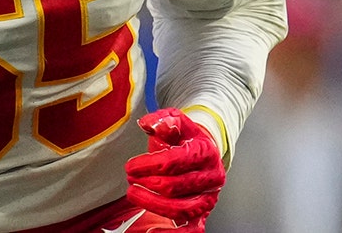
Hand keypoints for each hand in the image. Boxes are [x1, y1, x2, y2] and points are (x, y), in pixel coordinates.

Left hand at [124, 108, 225, 229]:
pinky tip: (153, 232)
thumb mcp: (177, 123)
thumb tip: (148, 123)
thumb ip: (164, 120)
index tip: (130, 166)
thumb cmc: (186, 140)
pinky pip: (191, 230)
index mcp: (205, 152)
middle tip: (130, 179)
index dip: (148, 165)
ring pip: (180, 209)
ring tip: (133, 194)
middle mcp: (210, 177)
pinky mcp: (203, 215)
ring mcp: (208, 198)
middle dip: (147, 184)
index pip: (174, 161)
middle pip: (174, 186)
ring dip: (152, 204)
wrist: (205, 153)